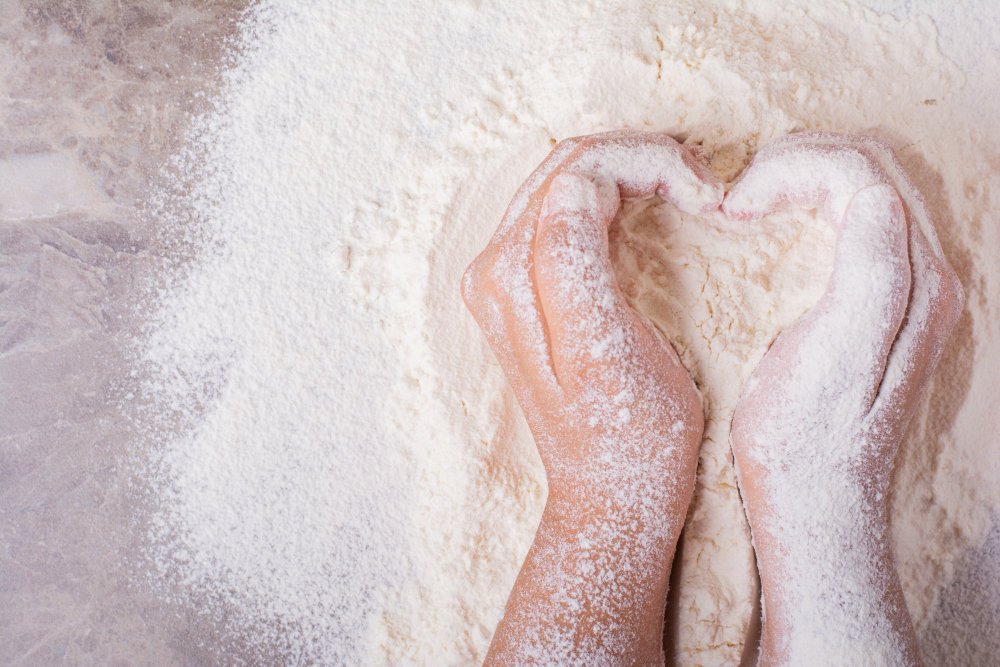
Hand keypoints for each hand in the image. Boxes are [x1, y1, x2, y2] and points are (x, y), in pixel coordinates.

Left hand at [463, 131, 722, 664]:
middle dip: (638, 156)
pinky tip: (645, 210)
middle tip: (701, 182)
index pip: (578, 170)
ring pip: (564, 182)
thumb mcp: (609, 354)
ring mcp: (500, 278)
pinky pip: (561, 212)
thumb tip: (578, 185)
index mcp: (516, 280)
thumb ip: (574, 264)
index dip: (647, 160)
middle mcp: (494, 270)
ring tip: (683, 189)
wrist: (608, 494)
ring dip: (626, 170)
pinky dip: (607, 196)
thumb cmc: (631, 437)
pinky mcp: (517, 290)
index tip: (704, 191)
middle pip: (565, 166)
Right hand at [725, 133, 963, 664]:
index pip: (863, 174)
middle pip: (874, 167)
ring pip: (869, 185)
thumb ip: (872, 274)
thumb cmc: (806, 442)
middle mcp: (926, 278)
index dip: (793, 168)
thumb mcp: (835, 360)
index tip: (734, 205)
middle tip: (738, 193)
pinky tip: (779, 222)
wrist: (817, 506)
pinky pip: (860, 218)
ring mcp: (911, 291)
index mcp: (913, 284)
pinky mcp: (887, 305)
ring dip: (807, 174)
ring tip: (752, 198)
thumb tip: (871, 194)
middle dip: (800, 158)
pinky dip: (815, 201)